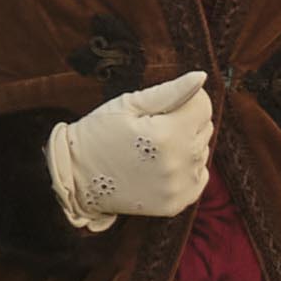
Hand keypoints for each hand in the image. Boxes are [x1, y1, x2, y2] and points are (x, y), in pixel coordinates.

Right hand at [48, 71, 212, 228]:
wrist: (75, 176)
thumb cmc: (99, 133)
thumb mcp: (129, 105)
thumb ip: (170, 91)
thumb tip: (201, 77)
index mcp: (168, 134)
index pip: (203, 106)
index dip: (183, 101)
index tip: (160, 108)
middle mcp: (178, 163)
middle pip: (205, 128)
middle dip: (184, 122)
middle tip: (151, 129)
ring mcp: (178, 187)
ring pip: (202, 152)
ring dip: (184, 146)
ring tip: (152, 150)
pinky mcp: (176, 204)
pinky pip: (199, 177)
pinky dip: (185, 170)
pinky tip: (160, 167)